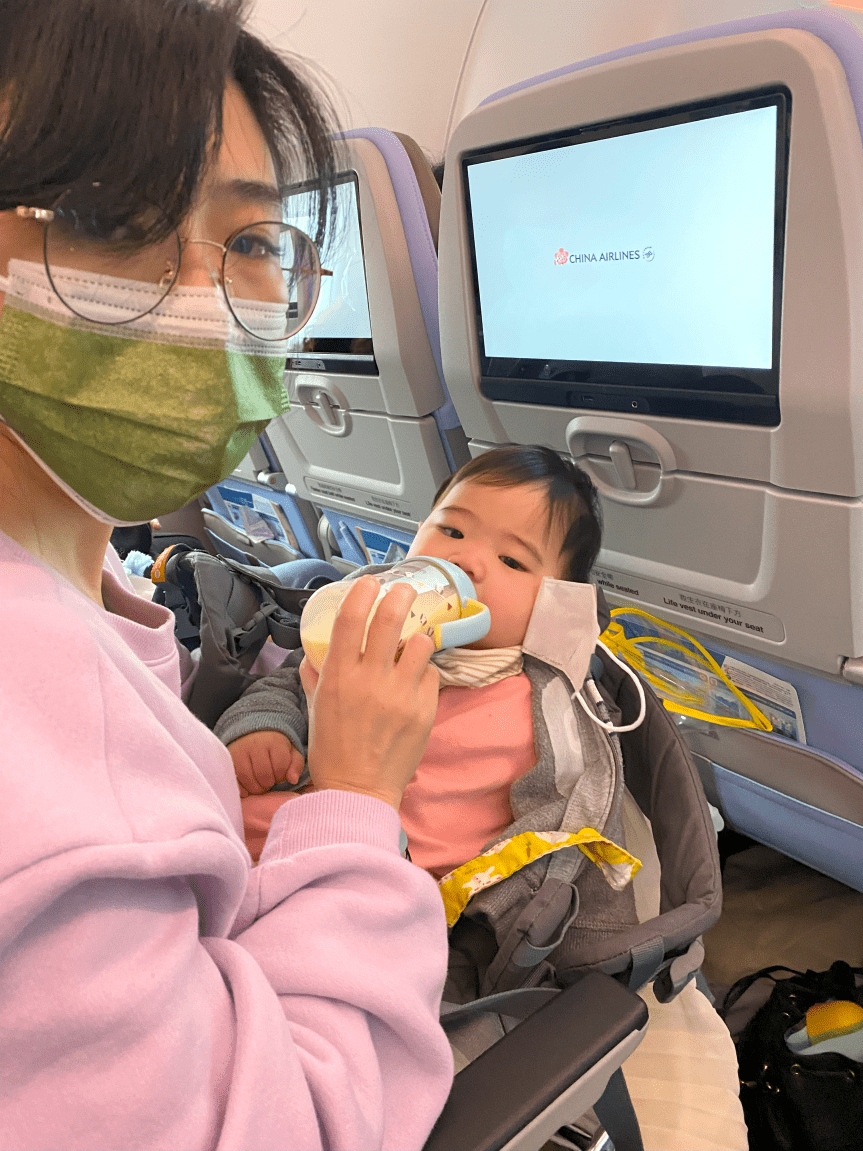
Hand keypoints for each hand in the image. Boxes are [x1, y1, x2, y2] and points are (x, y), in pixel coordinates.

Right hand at [227, 730, 304, 797]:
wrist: (252, 734)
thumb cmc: (275, 748)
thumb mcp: (290, 753)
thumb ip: (296, 765)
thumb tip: (293, 780)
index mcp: (274, 742)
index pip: (280, 767)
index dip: (281, 776)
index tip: (279, 773)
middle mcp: (255, 745)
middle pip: (264, 775)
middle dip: (269, 783)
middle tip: (269, 780)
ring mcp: (240, 752)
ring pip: (248, 779)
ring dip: (256, 788)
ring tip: (260, 783)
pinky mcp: (229, 760)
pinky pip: (235, 781)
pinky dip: (243, 789)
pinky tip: (248, 788)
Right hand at [299, 575, 438, 809]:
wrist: (358, 791)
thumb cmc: (331, 749)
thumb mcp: (316, 708)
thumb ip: (316, 675)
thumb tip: (315, 652)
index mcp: (338, 676)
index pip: (350, 619)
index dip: (361, 593)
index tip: (369, 583)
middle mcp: (369, 680)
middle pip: (390, 619)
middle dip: (400, 596)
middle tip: (404, 590)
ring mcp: (400, 695)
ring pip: (420, 644)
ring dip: (417, 638)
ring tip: (413, 643)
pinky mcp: (424, 710)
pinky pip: (431, 675)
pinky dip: (424, 672)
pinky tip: (416, 680)